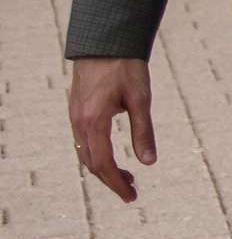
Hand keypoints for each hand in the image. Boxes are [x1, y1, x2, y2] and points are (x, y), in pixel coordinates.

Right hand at [68, 57, 155, 202]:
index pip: (103, 163)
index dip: (116, 183)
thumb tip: (149, 162)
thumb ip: (143, 131)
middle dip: (110, 180)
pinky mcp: (77, 111)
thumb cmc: (126, 67)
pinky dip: (96, 155)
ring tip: (127, 176)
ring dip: (103, 169)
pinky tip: (112, 156)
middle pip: (91, 163)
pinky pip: (82, 142)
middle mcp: (79, 122)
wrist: (105, 42)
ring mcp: (75, 117)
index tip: (131, 196)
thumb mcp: (140, 99)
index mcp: (93, 122)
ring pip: (85, 153)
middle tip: (132, 192)